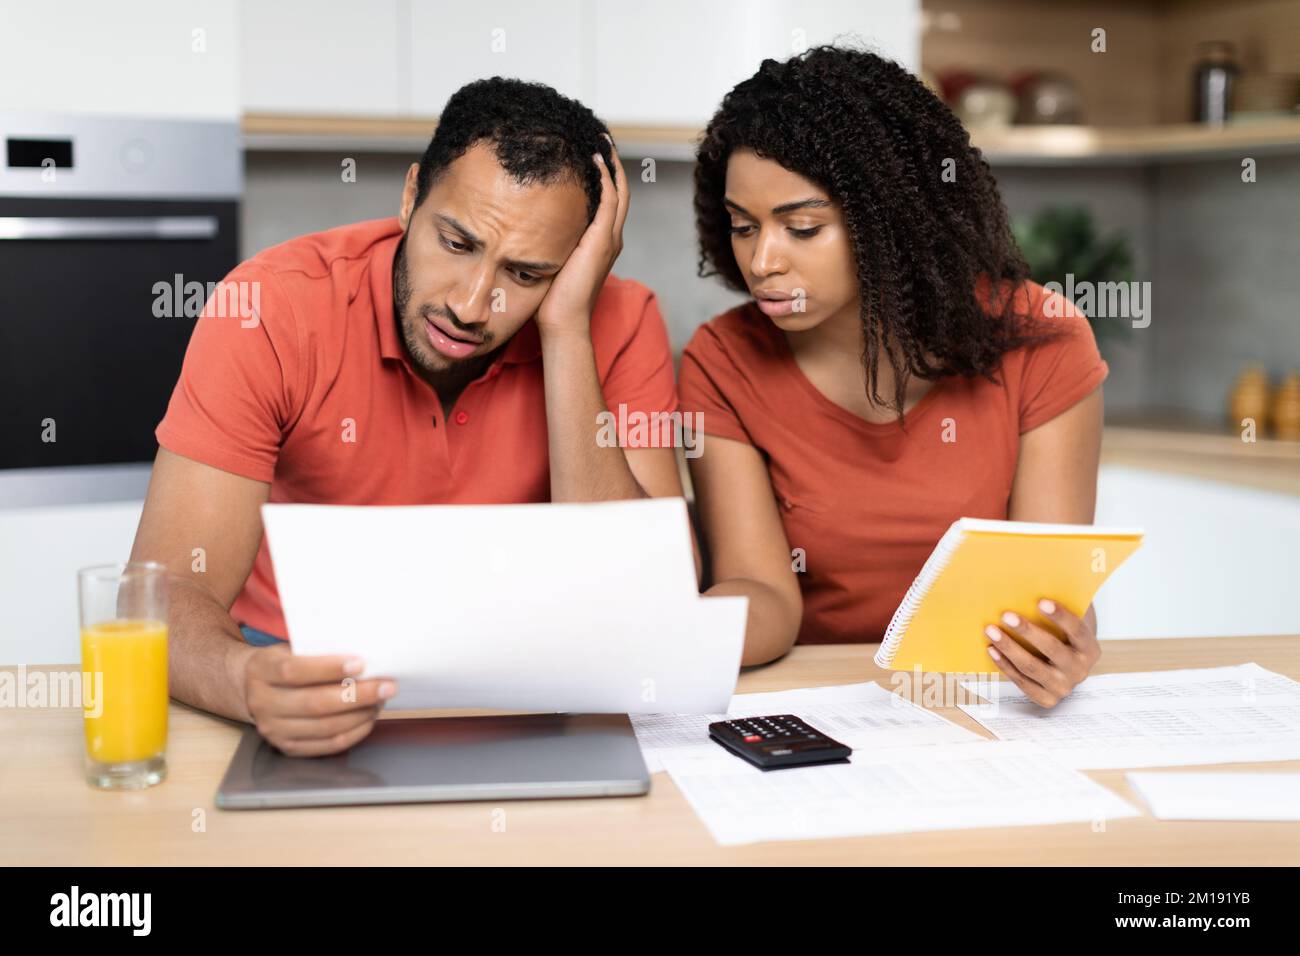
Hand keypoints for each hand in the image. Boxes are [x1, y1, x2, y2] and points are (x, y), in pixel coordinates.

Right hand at [243, 643, 397, 755]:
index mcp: (261, 670)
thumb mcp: (291, 648)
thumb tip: (366, 657)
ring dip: (360, 714)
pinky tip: (369, 718)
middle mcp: (262, 703)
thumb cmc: (284, 662)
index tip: (360, 663)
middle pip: (314, 703)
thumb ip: (318, 652)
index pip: (294, 671)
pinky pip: (327, 744)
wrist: (255, 688)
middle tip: (386, 686)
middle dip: (357, 695)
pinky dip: (354, 732)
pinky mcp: (287, 747)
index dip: (328, 668)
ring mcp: (273, 729)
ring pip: (324, 726)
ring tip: (380, 700)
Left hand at [535, 134, 628, 337]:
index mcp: (600, 243)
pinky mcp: (602, 239)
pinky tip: (594, 158)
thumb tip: (523, 225)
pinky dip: (605, 176)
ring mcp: (609, 238)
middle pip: (619, 190)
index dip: (603, 176)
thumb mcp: (551, 261)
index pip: (607, 201)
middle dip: (610, 162)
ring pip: (618, 190)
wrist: (563, 321)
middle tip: (599, 137)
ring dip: (610, 162)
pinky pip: (610, 199)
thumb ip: (548, 241)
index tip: (590, 154)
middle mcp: (610, 237)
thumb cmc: (553, 300)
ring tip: (599, 139)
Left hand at [983, 599, 1099, 707]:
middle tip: (1006, 614)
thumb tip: (1031, 584)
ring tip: (991, 630)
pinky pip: (1021, 682)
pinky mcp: (1046, 699)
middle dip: (1027, 631)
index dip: (1060, 616)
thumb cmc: (1062, 636)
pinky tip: (991, 649)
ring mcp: (1063, 687)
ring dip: (1009, 647)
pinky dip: (1005, 664)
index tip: (1040, 601)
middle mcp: (1080, 670)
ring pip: (1032, 667)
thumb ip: (1058, 609)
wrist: (1066, 668)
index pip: (1077, 630)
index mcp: (1090, 649)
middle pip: (1052, 649)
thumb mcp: (1067, 624)